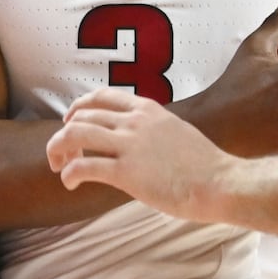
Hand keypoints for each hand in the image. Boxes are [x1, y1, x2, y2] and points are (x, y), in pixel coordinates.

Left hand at [47, 89, 232, 221]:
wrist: (219, 182)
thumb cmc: (204, 164)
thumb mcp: (176, 130)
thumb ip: (153, 129)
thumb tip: (139, 139)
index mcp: (147, 109)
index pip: (102, 96)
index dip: (79, 107)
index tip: (71, 120)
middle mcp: (135, 121)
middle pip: (82, 115)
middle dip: (64, 133)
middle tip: (61, 153)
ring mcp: (129, 145)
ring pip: (75, 134)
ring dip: (58, 148)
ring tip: (58, 165)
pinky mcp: (126, 172)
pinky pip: (84, 166)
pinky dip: (69, 173)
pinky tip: (70, 183)